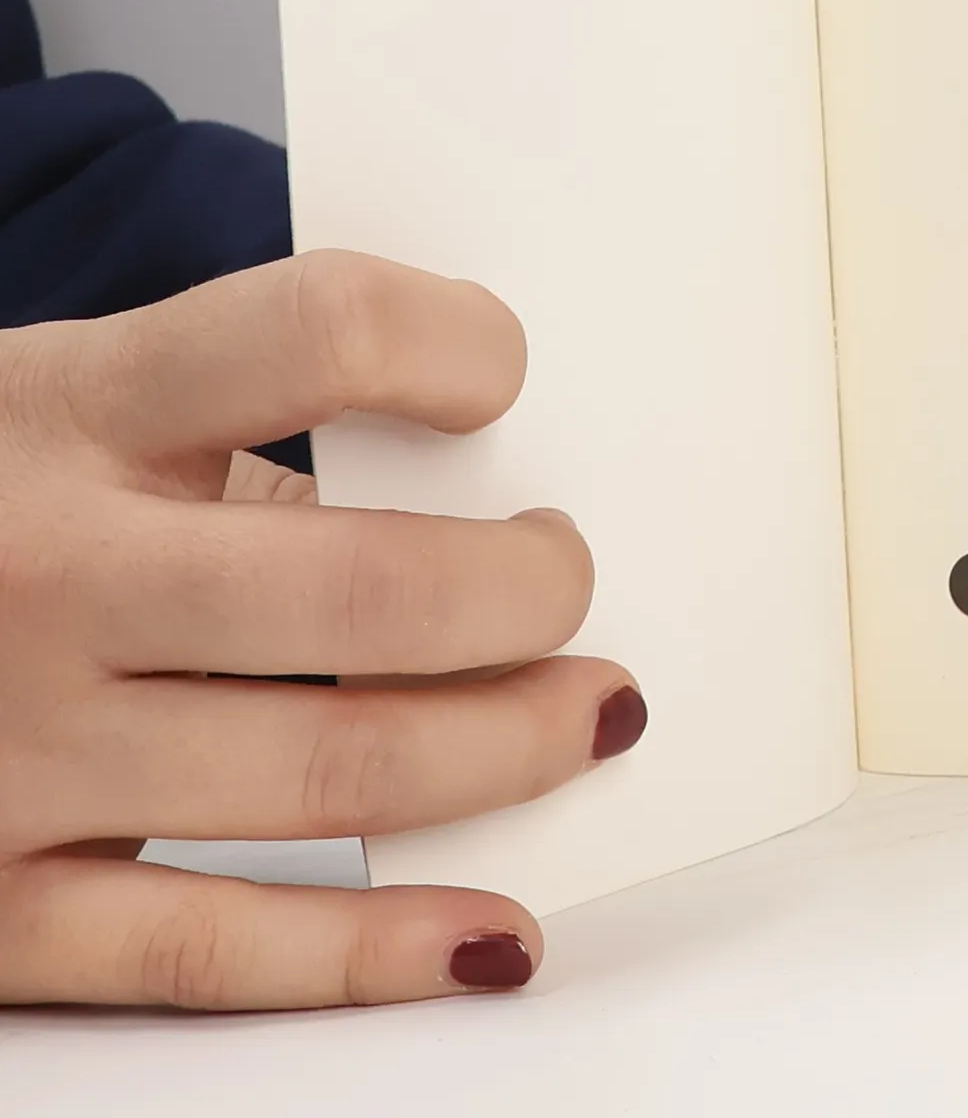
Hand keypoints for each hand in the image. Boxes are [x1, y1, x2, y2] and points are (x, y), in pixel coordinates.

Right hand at [0, 252, 642, 1008]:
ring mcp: (15, 752)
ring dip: (507, 750)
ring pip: (331, 770)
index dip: (455, 349)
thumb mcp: (69, 404)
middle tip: (565, 581)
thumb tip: (474, 501)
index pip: (322, 334)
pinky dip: (381, 952)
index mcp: (75, 408)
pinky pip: (216, 947)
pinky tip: (491, 936)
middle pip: (367, 589)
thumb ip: (240, 430)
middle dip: (526, 593)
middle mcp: (46, 573)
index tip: (502, 380)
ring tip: (589, 714)